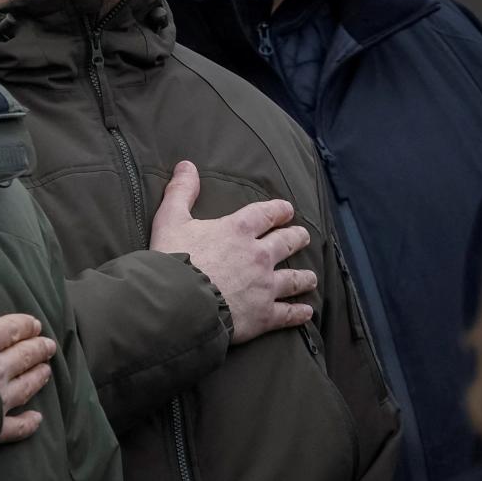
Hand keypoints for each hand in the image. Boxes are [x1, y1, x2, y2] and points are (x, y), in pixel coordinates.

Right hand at [0, 250, 56, 443]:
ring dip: (38, 378)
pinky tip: (37, 419)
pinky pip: (16, 427)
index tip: (36, 323)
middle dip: (38, 349)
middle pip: (24, 356)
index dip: (24, 325)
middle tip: (50, 346)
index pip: (12, 329)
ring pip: (26, 386)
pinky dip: (28, 423)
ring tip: (47, 372)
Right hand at [150, 161, 316, 343]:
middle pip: (286, 243)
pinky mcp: (263, 315)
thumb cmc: (173, 259)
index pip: (266, 214)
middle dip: (297, 238)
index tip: (287, 210)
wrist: (178, 303)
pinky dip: (299, 312)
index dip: (279, 210)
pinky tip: (306, 311)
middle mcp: (258, 255)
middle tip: (303, 236)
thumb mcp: (170, 218)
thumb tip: (186, 165)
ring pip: (294, 279)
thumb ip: (180, 191)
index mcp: (238, 230)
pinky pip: (288, 313)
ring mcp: (264, 286)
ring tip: (311, 277)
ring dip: (304, 277)